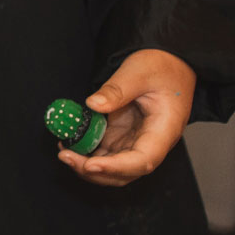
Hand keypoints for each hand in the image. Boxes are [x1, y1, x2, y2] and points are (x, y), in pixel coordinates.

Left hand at [59, 48, 195, 184]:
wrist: (170, 63)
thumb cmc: (162, 67)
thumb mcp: (139, 72)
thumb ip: (116, 90)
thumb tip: (93, 104)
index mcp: (163, 131)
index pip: (143, 160)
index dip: (116, 167)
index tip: (91, 164)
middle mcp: (151, 142)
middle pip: (126, 171)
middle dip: (96, 172)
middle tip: (67, 156)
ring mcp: (136, 140)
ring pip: (114, 166)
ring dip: (89, 166)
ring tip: (64, 152)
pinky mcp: (123, 135)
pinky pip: (105, 152)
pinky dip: (88, 153)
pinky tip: (70, 143)